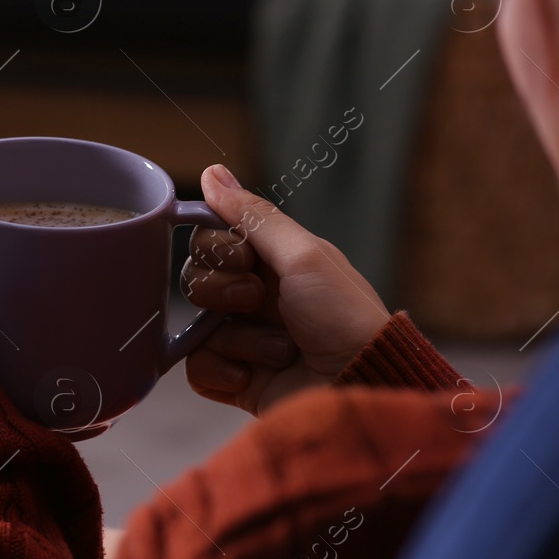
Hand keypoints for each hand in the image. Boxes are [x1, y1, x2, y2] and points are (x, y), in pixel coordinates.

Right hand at [182, 164, 390, 415]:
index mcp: (272, 262)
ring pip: (198, 327)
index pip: (210, 239)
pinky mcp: (238, 379)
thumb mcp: (304, 256)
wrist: (362, 385)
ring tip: (280, 351)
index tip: (243, 258)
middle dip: (222, 293)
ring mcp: (245, 340)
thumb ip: (253, 216)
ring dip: (238, 339)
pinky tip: (251, 376)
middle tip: (257, 303)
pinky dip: (221, 372)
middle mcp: (255, 298)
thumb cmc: (344, 317)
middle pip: (195, 280)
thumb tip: (211, 173)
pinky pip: (197, 368)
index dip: (216, 247)